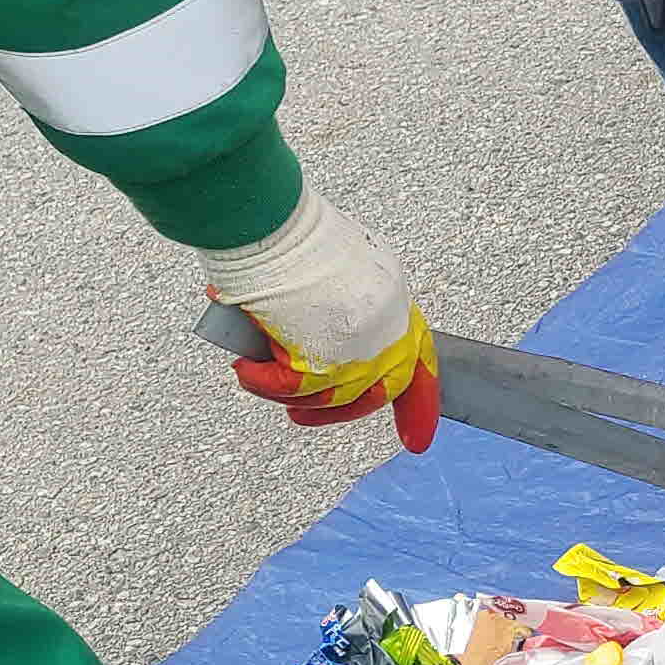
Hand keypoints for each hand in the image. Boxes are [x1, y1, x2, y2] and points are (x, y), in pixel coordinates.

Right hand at [199, 190, 440, 450]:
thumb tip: (299, 345)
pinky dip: (259, 380)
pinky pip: (289, 389)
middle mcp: (386, 329)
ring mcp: (360, 350)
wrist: (269, 222)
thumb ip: (332, 306)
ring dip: (284, 390)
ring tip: (250, 368)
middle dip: (337, 413)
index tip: (417, 442)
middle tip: (299, 418)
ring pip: (326, 394)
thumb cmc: (285, 232)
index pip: (421, 361)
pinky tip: (243, 364)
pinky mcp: (326, 364)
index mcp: (392, 300)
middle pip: (375, 390)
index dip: (420, 404)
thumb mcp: (331, 269)